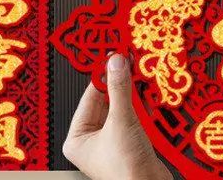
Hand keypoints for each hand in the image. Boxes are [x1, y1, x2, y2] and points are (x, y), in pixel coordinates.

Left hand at [63, 54, 172, 179]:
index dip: (103, 74)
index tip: (113, 56)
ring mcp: (111, 140)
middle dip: (118, 81)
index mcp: (77, 138)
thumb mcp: (121, 121)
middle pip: (105, 99)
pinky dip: (138, 103)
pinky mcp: (128, 141)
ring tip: (135, 71)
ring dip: (129, 91)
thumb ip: (119, 89)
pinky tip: (144, 90)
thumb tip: (116, 63)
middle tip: (126, 60)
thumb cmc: (125, 171)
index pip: (89, 96)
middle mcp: (92, 139)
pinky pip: (131, 115)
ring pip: (119, 106)